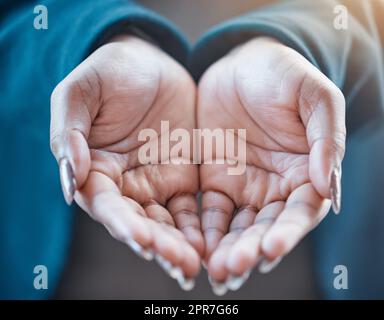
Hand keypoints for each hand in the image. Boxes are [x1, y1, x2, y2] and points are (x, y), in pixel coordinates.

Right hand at [50, 35, 202, 289]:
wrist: (150, 65)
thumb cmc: (111, 74)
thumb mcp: (82, 91)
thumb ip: (68, 130)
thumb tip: (69, 173)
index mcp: (96, 170)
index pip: (107, 205)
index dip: (122, 224)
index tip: (142, 240)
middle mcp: (125, 186)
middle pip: (140, 223)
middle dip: (159, 245)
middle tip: (181, 264)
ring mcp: (156, 184)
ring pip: (168, 223)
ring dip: (181, 246)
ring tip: (196, 264)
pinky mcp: (184, 179)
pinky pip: (193, 209)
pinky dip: (201, 229)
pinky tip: (212, 243)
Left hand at [198, 37, 345, 293]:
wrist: (241, 65)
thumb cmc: (282, 76)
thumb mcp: (313, 97)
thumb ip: (326, 139)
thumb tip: (329, 185)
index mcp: (305, 172)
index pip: (300, 211)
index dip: (288, 232)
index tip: (271, 248)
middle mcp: (275, 188)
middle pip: (265, 228)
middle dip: (250, 250)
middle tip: (233, 268)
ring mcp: (244, 187)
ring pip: (237, 227)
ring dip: (226, 250)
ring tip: (216, 270)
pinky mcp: (215, 182)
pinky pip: (209, 212)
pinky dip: (204, 231)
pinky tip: (196, 247)